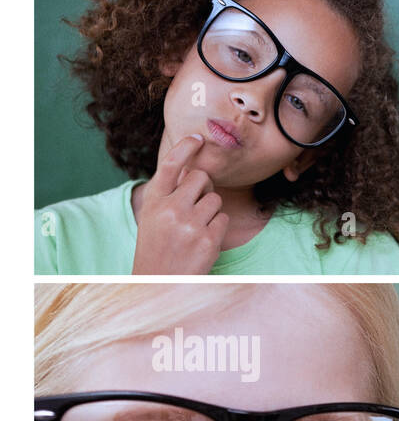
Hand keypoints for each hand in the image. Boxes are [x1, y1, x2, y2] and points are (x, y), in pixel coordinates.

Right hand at [131, 135, 228, 273]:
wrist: (159, 282)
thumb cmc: (159, 247)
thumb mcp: (154, 216)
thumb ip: (169, 194)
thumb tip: (192, 171)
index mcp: (154, 200)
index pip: (170, 164)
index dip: (186, 147)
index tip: (198, 138)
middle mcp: (171, 209)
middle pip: (201, 178)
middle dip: (205, 187)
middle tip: (197, 204)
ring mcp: (190, 225)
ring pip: (216, 199)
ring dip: (212, 210)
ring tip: (196, 228)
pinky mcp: (208, 240)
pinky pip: (223, 220)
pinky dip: (217, 228)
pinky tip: (203, 241)